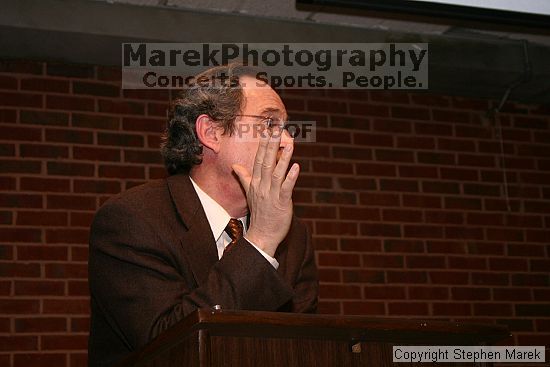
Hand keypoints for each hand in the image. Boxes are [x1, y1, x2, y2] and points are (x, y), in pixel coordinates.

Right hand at [232, 128, 299, 256]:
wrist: (262, 234)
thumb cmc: (259, 213)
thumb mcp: (249, 193)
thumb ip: (244, 177)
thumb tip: (235, 165)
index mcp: (255, 182)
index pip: (259, 159)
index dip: (263, 145)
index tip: (267, 130)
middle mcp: (262, 186)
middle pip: (266, 162)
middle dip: (271, 146)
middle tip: (276, 130)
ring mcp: (272, 194)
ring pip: (277, 173)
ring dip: (283, 158)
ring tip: (289, 144)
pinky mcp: (282, 203)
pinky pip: (286, 188)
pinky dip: (291, 177)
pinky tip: (296, 167)